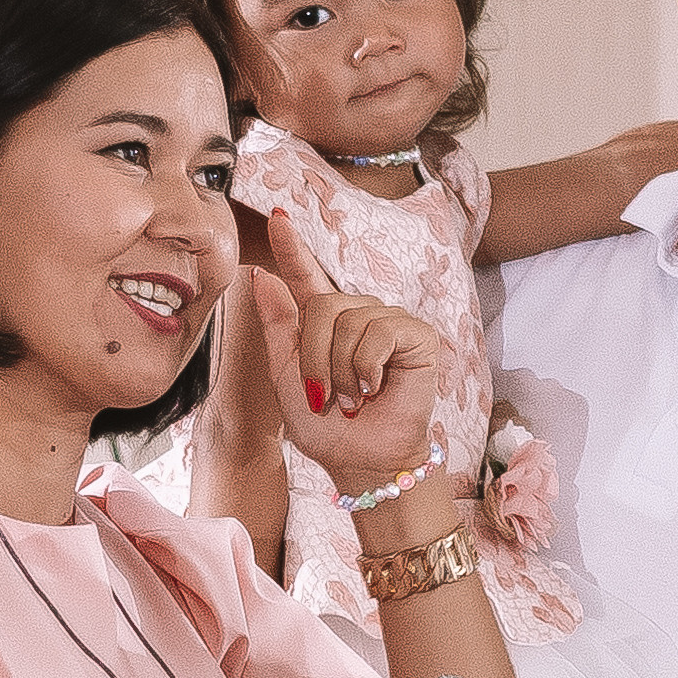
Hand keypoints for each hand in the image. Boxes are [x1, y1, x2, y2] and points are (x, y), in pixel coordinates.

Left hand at [250, 212, 441, 494]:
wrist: (361, 460)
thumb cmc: (327, 428)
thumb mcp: (287, 377)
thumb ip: (278, 326)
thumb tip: (262, 275)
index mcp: (324, 325)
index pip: (306, 276)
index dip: (292, 248)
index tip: (278, 217)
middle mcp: (357, 316)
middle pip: (323, 305)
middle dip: (315, 357)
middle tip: (326, 396)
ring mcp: (388, 323)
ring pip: (349, 321)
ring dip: (342, 370)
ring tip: (355, 398)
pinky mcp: (416, 336)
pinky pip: (378, 332)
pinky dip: (368, 367)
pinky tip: (375, 388)